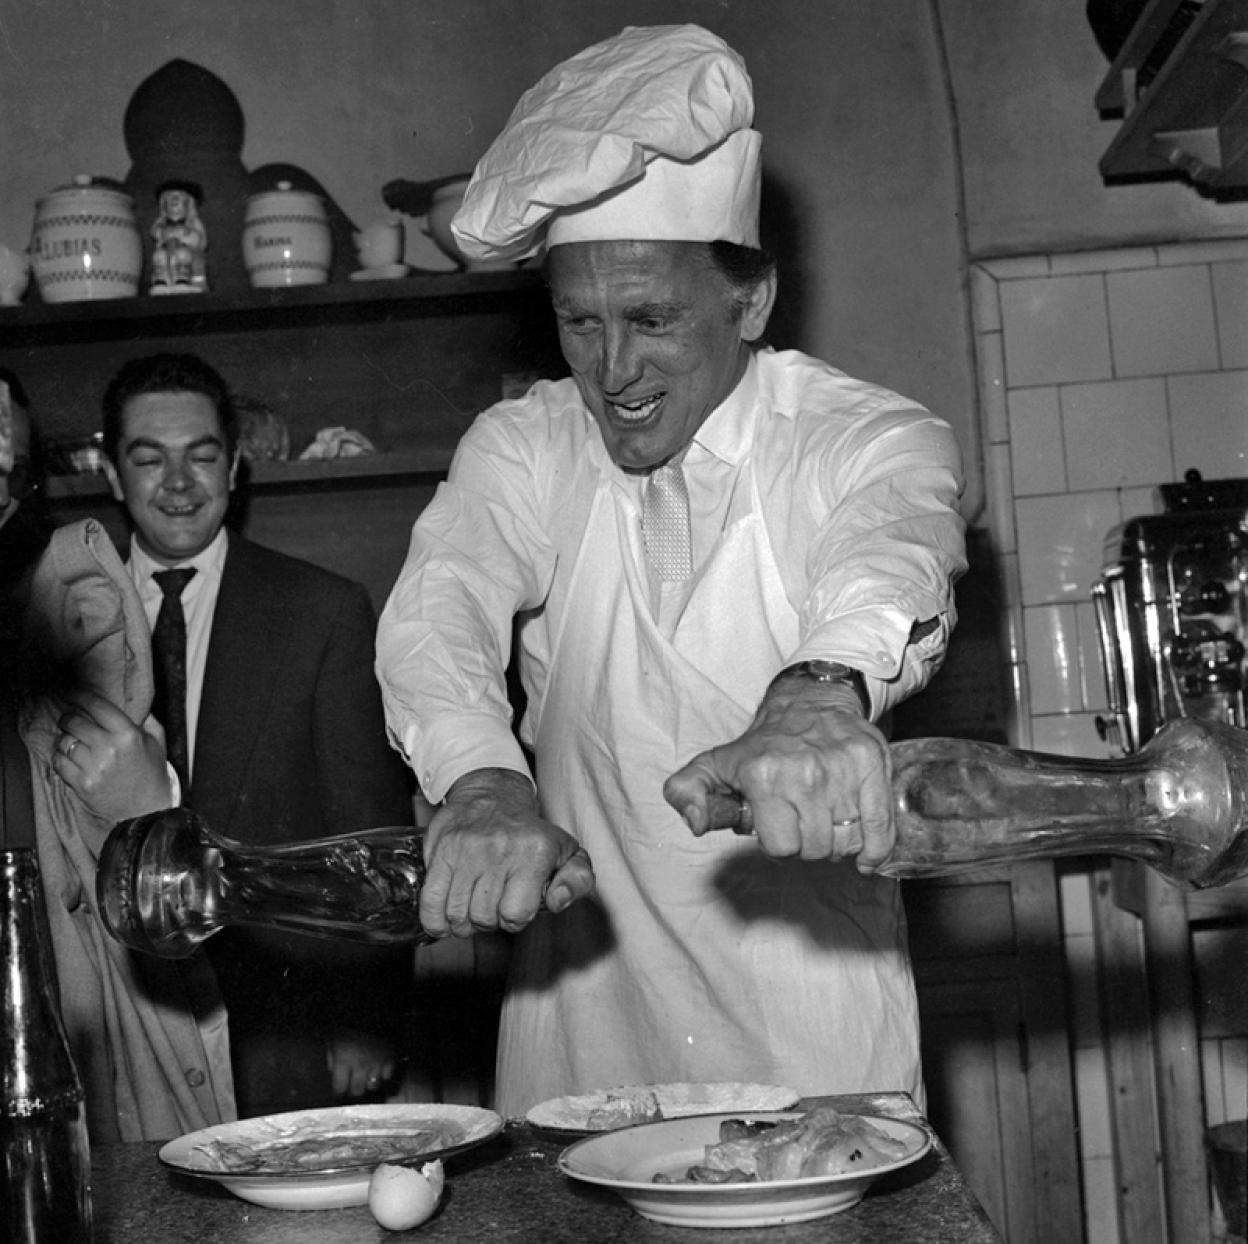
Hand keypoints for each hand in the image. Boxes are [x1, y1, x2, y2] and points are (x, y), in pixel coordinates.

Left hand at [51, 688, 175, 821]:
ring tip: (70, 740)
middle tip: (68, 718)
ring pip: (64, 742)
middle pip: (74, 722)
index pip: (97, 706)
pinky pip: (59, 762)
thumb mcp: (157, 742)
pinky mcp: (82, 784)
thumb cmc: (151, 773)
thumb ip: (146, 719)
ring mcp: (94, 768)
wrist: (147, 809)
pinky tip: (67, 756)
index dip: (80, 697)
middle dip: (68, 718)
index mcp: (128, 735)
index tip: (73, 695)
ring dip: (63, 738)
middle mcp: (109, 749)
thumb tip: (133, 701)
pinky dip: (59, 757)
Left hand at [325, 1028, 396, 1098]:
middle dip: (353, 1088)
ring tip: (367, 1075)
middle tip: (353, 1083)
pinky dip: (383, 1073)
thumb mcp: (333, 1038)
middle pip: (357, 1091)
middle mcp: (360, 1064)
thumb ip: (331, 1057)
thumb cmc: (348, 1023)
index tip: (339, 1090)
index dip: (338, 1091)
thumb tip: (333, 1072)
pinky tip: (379, 1068)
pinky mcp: (391, 1057)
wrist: (372, 1007)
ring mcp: (377, 1062)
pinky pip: (387, 1075)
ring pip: (373, 1085)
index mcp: (344, 1060)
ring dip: (369, 1081)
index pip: (339, 1089)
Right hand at [421, 768, 594, 938]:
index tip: (515, 906)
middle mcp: (501, 848)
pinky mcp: (441, 852)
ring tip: (472, 907)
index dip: (515, 918)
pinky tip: (444, 918)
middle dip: (488, 921)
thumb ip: (578, 881)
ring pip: (456, 914)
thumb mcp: (569, 852)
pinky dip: (434, 920)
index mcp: (535, 851)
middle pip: (484, 917)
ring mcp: (467, 850)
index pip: (516, 914)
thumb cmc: (531, 834)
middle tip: (493, 904)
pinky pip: (430, 902)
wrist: (492, 797)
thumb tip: (558, 902)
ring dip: (462, 922)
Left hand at [663, 677, 893, 871]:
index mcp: (762, 775)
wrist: (808, 703)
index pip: (781, 847)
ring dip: (839, 843)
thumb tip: (694, 821)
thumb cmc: (762, 745)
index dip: (779, 843)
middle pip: (815, 848)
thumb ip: (687, 792)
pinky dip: (875, 849)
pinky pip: (880, 827)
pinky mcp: (872, 764)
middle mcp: (803, 772)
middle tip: (805, 822)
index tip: (779, 827)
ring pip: (847, 842)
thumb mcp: (714, 764)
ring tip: (828, 822)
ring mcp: (841, 769)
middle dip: (809, 844)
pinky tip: (864, 853)